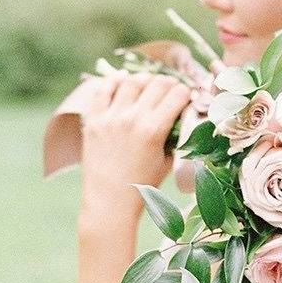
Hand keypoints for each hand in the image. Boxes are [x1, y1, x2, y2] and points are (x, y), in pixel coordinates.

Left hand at [79, 72, 191, 222]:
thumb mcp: (167, 161)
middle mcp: (132, 119)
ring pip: (131, 81)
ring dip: (145, 80)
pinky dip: (114, 81)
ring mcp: (111, 118)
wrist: (110, 202)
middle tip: (172, 89)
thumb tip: (182, 117)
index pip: (178, 94)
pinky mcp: (94, 120)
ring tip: (149, 85)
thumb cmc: (143, 185)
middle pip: (157, 83)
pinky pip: (103, 90)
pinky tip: (122, 80)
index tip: (187, 97)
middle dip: (170, 83)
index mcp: (154, 129)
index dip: (187, 92)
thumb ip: (175, 137)